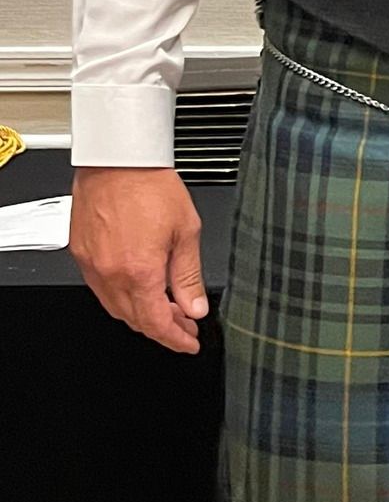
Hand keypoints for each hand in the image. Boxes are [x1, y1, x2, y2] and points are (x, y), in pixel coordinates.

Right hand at [70, 167, 207, 353]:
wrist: (117, 159)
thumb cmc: (150, 185)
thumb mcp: (186, 231)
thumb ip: (189, 276)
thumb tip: (195, 306)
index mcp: (139, 271)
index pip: (156, 323)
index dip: (175, 339)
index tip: (189, 342)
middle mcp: (110, 273)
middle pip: (134, 320)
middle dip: (162, 328)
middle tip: (184, 322)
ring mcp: (92, 264)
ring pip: (115, 307)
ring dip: (141, 313)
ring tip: (166, 306)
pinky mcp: (81, 253)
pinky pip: (100, 288)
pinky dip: (121, 296)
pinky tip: (139, 287)